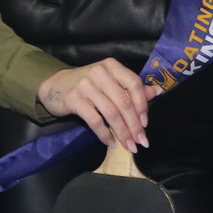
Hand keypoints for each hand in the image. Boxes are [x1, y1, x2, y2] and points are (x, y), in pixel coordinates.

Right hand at [37, 58, 157, 151]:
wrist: (55, 85)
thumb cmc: (87, 84)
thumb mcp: (110, 81)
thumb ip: (131, 88)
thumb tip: (157, 92)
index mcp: (112, 66)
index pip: (133, 84)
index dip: (142, 105)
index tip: (145, 123)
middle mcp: (100, 73)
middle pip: (123, 102)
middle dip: (134, 125)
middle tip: (141, 142)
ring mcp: (86, 85)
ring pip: (110, 113)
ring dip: (122, 132)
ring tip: (129, 146)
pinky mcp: (74, 99)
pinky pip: (94, 120)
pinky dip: (104, 134)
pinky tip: (111, 143)